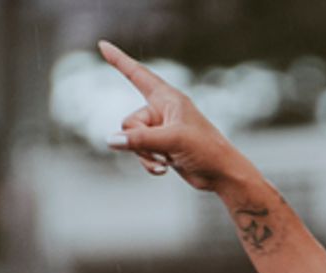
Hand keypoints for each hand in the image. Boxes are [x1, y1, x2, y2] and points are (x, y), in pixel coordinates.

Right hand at [98, 39, 254, 192]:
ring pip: (131, 141)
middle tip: (164, 149)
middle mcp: (161, 111)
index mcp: (167, 98)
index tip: (103, 45)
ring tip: (167, 161)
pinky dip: (149, 163)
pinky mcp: (161, 148)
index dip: (119, 60)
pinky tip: (164, 170)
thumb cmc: (206, 149)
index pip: (137, 74)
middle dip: (139, 141)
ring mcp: (160, 130)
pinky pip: (139, 153)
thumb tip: (111, 140)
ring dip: (146, 155)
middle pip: (129, 123)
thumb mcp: (172, 140)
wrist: (222, 174)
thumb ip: (140, 139)